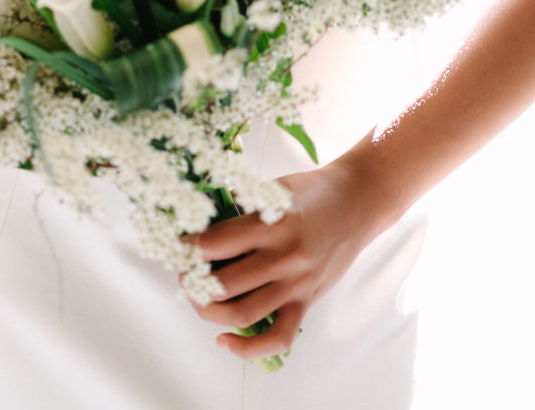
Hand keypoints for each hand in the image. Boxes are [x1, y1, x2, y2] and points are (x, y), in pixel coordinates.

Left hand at [178, 158, 389, 363]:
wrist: (357, 203)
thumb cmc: (313, 191)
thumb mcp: (274, 186)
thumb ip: (241, 203)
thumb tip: (202, 215)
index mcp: (271, 222)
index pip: (215, 243)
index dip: (188, 248)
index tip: (177, 245)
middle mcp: (283, 256)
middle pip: (222, 283)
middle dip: (192, 282)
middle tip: (184, 273)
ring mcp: (296, 283)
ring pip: (242, 314)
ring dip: (209, 312)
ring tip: (197, 299)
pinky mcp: (307, 302)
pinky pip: (277, 338)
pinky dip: (247, 349)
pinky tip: (224, 340)